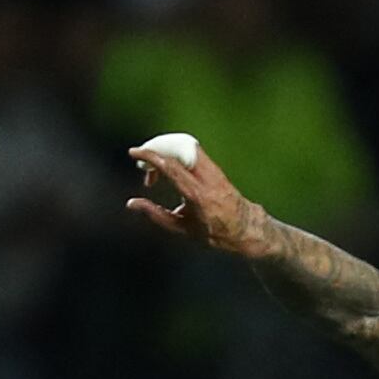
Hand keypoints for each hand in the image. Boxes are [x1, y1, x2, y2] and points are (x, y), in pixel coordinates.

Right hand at [126, 140, 267, 256]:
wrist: (247, 228)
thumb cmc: (216, 233)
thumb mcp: (183, 229)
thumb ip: (156, 215)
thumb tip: (132, 203)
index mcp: (198, 195)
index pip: (172, 166)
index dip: (151, 156)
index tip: (134, 152)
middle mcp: (207, 178)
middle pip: (177, 147)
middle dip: (155, 151)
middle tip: (144, 169)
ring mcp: (213, 169)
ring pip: (183, 144)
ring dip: (164, 151)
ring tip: (154, 173)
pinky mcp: (214, 166)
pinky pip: (189, 150)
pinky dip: (173, 154)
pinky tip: (167, 172)